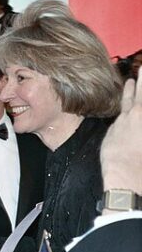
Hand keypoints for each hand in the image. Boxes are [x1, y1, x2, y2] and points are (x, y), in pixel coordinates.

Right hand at [100, 68, 141, 194]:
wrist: (127, 172)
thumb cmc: (116, 158)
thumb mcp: (112, 138)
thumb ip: (119, 125)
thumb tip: (121, 119)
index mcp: (127, 117)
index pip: (129, 97)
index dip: (132, 87)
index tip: (133, 79)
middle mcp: (140, 115)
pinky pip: (139, 108)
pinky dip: (136, 100)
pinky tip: (137, 98)